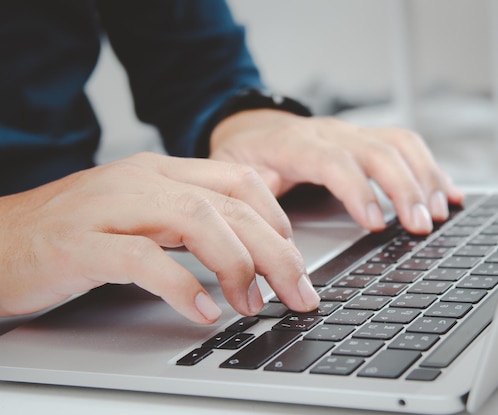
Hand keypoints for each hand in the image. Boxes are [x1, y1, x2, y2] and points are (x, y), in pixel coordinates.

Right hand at [0, 153, 319, 322]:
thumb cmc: (73, 234)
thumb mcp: (142, 216)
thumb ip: (190, 222)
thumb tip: (248, 247)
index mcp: (161, 172)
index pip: (238, 181)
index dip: (277, 218)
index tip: (295, 256)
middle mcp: (142, 180)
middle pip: (229, 205)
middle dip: (276, 251)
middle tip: (299, 291)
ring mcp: (110, 207)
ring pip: (196, 220)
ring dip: (237, 265)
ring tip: (255, 303)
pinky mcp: (81, 243)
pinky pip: (142, 260)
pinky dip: (181, 287)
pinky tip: (204, 312)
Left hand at [210, 110, 463, 233]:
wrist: (253, 129)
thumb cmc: (245, 157)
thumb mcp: (231, 177)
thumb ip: (249, 202)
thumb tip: (272, 243)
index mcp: (293, 144)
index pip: (333, 161)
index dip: (359, 191)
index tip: (376, 224)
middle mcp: (329, 134)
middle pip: (376, 150)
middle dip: (404, 188)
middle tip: (420, 224)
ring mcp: (351, 134)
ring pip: (398, 144)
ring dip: (424, 177)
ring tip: (439, 212)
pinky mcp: (365, 139)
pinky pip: (405, 145)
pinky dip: (430, 169)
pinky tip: (448, 193)